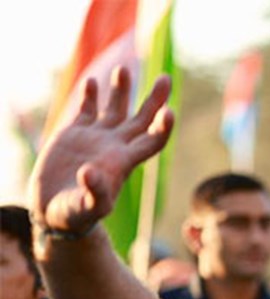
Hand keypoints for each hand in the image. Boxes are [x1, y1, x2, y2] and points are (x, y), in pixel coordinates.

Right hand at [28, 66, 173, 233]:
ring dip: (122, 89)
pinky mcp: (75, 133)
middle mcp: (115, 146)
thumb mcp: (87, 208)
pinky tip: (93, 82)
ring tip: (125, 69)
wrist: (56, 211)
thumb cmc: (77, 215)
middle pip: (142, 119)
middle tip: (167, 79)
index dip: (163, 128)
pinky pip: (87, 109)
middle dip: (155, 100)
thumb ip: (93, 192)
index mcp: (124, 162)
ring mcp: (97, 138)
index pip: (152, 141)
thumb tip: (89, 173)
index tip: (169, 112)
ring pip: (116, 108)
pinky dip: (90, 95)